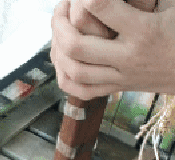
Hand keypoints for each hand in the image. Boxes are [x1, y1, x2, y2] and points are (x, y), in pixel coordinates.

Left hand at [50, 0, 174, 99]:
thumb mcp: (172, 5)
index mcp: (145, 30)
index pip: (100, 7)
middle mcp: (129, 57)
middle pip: (76, 46)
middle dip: (59, 25)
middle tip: (60, 8)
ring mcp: (122, 77)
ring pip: (74, 71)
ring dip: (56, 51)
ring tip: (57, 32)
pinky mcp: (119, 88)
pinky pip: (82, 91)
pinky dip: (65, 77)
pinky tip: (62, 60)